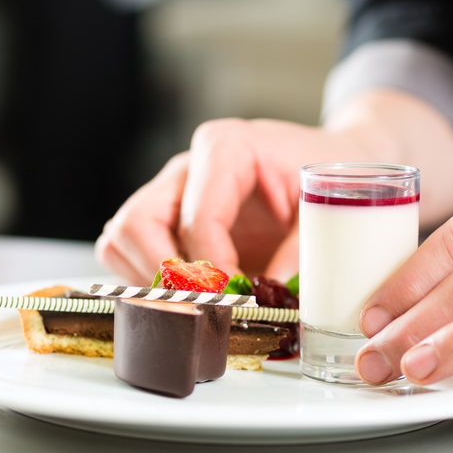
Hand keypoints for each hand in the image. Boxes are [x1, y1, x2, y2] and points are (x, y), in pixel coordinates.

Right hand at [96, 89, 452, 284]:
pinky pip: (126, 251)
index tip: (236, 296)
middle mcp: (186, 167)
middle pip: (137, 223)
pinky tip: (190, 295)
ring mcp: (169, 192)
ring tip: (199, 302)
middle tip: (208, 305)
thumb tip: (272, 298)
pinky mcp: (164, 218)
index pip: (196, 216)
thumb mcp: (326, 206)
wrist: (331, 158)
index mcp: (226, 148)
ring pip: (121, 238)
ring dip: (149, 280)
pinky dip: (144, 280)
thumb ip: (303, 252)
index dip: (210, 267)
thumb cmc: (325, 174)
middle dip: (166, 276)